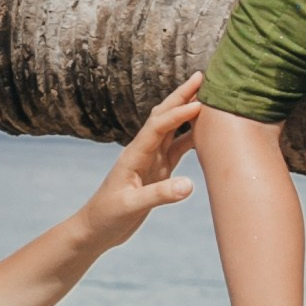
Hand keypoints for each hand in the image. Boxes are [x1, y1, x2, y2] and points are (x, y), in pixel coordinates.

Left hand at [72, 77, 203, 251]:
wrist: (96, 229)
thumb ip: (159, 195)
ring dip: (188, 111)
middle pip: (165, 116)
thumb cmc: (107, 216)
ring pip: (173, 129)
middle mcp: (143, 151)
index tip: (200, 102)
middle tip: (202, 76)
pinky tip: (207, 130)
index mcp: (134, 154)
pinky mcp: (158, 171)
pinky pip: (177, 148)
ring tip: (209, 95)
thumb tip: (189, 185)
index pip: (158, 126)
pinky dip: (192, 136)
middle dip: (182, 96)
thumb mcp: (130, 206)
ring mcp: (151, 160)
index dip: (179, 113)